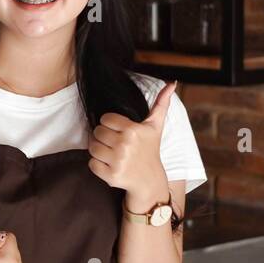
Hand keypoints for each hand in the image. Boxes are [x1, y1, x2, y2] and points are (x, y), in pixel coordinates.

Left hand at [88, 81, 173, 203]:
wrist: (149, 180)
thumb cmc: (150, 149)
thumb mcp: (156, 126)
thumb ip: (161, 103)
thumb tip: (172, 83)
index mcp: (133, 130)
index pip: (105, 119)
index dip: (110, 124)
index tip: (119, 131)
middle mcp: (125, 145)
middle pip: (97, 132)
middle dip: (103, 137)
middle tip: (114, 143)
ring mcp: (118, 162)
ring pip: (92, 148)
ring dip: (99, 150)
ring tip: (111, 153)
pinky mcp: (111, 176)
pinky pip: (91, 164)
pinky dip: (97, 165)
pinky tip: (109, 164)